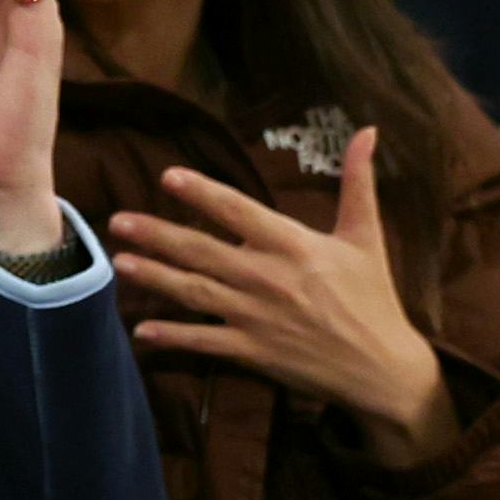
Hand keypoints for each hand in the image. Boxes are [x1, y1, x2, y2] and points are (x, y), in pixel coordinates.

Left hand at [110, 148, 444, 434]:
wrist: (381, 367)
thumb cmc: (373, 298)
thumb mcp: (366, 236)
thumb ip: (358, 183)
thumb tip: (368, 131)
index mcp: (294, 245)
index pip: (239, 211)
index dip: (202, 192)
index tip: (167, 177)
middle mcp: (268, 278)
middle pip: (202, 250)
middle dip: (157, 234)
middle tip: (118, 221)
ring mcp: (256, 317)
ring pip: (194, 293)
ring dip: (154, 277)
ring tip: (119, 262)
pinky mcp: (252, 351)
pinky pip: (203, 342)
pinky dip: (171, 336)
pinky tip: (141, 330)